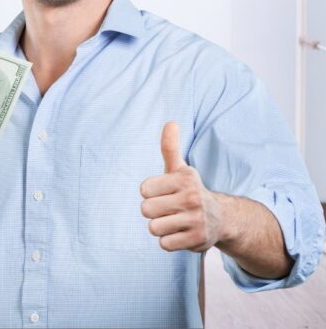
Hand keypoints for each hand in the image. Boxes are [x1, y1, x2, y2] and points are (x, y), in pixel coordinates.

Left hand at [140, 122, 224, 251]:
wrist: (221, 218)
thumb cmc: (189, 191)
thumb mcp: (180, 169)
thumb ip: (170, 147)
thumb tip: (171, 122)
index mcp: (184, 179)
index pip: (144, 190)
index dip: (150, 193)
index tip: (164, 192)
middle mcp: (192, 198)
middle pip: (146, 210)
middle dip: (153, 212)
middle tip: (169, 209)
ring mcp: (196, 220)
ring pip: (154, 228)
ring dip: (161, 227)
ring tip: (175, 221)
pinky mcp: (197, 240)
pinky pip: (164, 244)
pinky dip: (169, 241)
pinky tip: (181, 233)